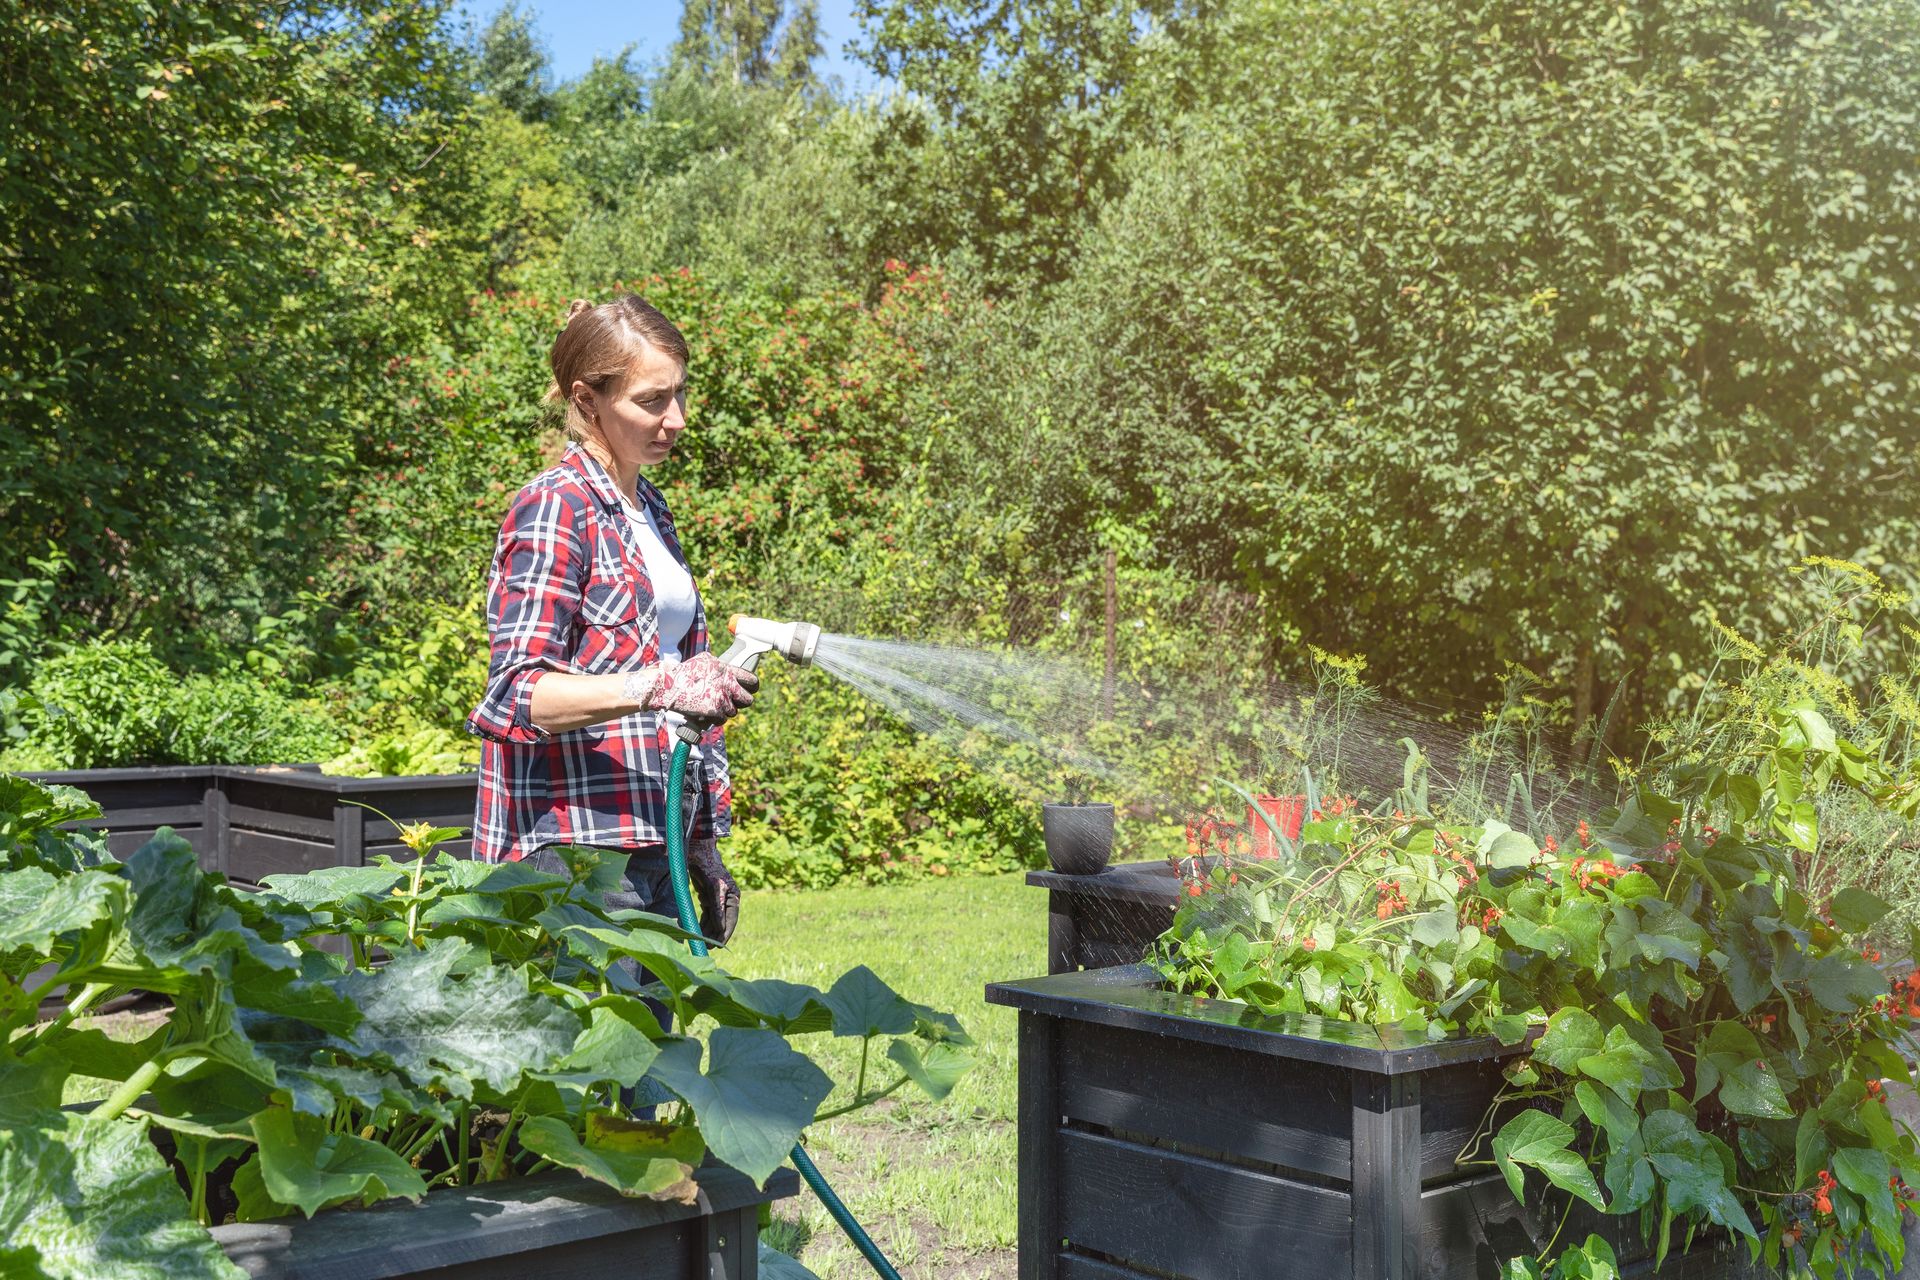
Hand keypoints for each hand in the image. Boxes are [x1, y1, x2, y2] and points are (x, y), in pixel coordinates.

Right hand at [626, 652, 758, 721]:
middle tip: (733, 702)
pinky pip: (723, 719)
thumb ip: (719, 666)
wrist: (667, 686)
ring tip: (712, 706)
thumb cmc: (683, 674)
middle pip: (748, 699)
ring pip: (733, 711)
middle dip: (742, 702)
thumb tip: (730, 670)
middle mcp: (726, 682)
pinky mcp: (714, 710)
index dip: (753, 686)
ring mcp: (721, 697)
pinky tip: (707, 713)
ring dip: (725, 711)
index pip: (751, 679)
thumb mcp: (704, 661)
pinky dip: (716, 719)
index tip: (751, 689)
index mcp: (725, 669)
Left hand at [685, 837, 740, 944]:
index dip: (724, 934)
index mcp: (733, 898)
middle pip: (721, 923)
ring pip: (712, 921)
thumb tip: (720, 928)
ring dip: (704, 930)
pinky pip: (705, 915)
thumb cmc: (707, 867)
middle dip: (713, 935)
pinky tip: (690, 928)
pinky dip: (698, 922)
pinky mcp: (707, 898)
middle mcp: (727, 900)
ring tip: (697, 941)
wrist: (697, 852)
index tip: (717, 946)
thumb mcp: (713, 888)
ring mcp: (717, 900)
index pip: (730, 921)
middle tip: (704, 947)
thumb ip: (717, 908)